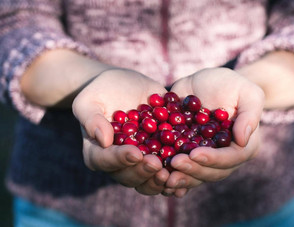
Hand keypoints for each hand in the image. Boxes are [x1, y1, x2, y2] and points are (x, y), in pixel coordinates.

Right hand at [72, 68, 168, 194]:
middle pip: (128, 176)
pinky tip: (185, 177)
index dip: (120, 159)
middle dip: (143, 172)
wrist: (125, 85)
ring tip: (172, 173)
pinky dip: (175, 177)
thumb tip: (104, 140)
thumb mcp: (89, 99)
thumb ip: (91, 118)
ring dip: (160, 180)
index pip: (105, 161)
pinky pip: (166, 172)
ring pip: (147, 180)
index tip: (135, 153)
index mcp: (98, 152)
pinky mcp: (158, 155)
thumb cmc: (102, 91)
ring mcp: (140, 162)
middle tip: (157, 164)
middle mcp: (119, 162)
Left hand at [164, 68, 263, 193]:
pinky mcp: (188, 155)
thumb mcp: (247, 92)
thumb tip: (243, 140)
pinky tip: (159, 178)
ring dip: (181, 178)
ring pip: (196, 175)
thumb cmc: (229, 85)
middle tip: (175, 163)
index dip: (214, 159)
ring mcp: (205, 158)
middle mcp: (225, 157)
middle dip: (194, 170)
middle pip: (212, 172)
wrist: (204, 83)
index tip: (195, 154)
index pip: (231, 158)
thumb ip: (250, 114)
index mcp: (244, 146)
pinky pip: (181, 171)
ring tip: (165, 177)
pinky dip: (171, 176)